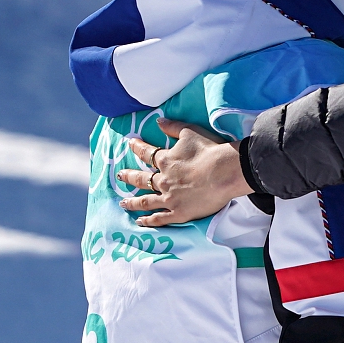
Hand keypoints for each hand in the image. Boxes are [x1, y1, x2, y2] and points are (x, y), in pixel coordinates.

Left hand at [116, 118, 251, 225]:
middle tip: (120, 175)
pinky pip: (160, 218)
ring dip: (133, 202)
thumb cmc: (210, 150)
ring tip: (123, 203)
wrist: (224, 172)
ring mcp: (169, 198)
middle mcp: (163, 180)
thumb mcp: (190, 132)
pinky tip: (140, 221)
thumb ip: (173, 127)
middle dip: (129, 176)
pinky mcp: (179, 212)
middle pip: (141, 179)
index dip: (137, 148)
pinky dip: (149, 220)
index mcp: (166, 160)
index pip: (147, 153)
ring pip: (146, 201)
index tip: (130, 144)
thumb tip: (158, 121)